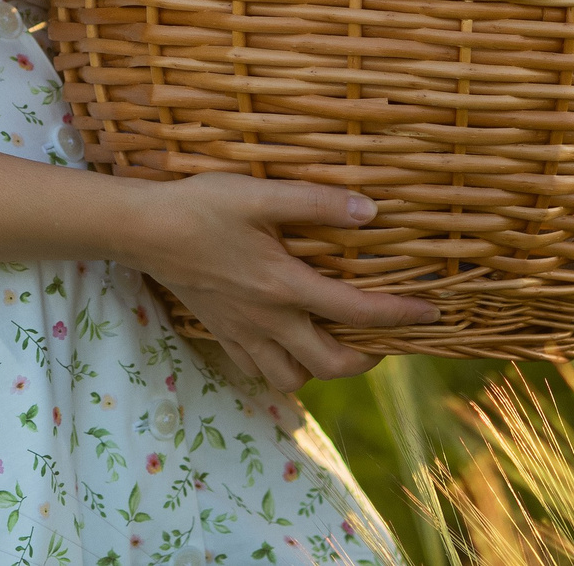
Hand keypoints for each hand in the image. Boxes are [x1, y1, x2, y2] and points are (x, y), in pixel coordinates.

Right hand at [118, 174, 439, 390]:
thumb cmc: (202, 205)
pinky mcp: (222, 333)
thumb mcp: (261, 194)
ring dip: (322, 369)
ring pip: (292, 378)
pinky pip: (258, 370)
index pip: (355, 312)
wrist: (143, 230)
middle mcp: (268, 319)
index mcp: (284, 285)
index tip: (430, 313)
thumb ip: (316, 202)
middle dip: (367, 360)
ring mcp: (243, 332)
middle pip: (330, 365)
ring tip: (334, 341)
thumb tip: (370, 211)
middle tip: (383, 340)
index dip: (399, 316)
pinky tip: (288, 341)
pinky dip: (282, 367)